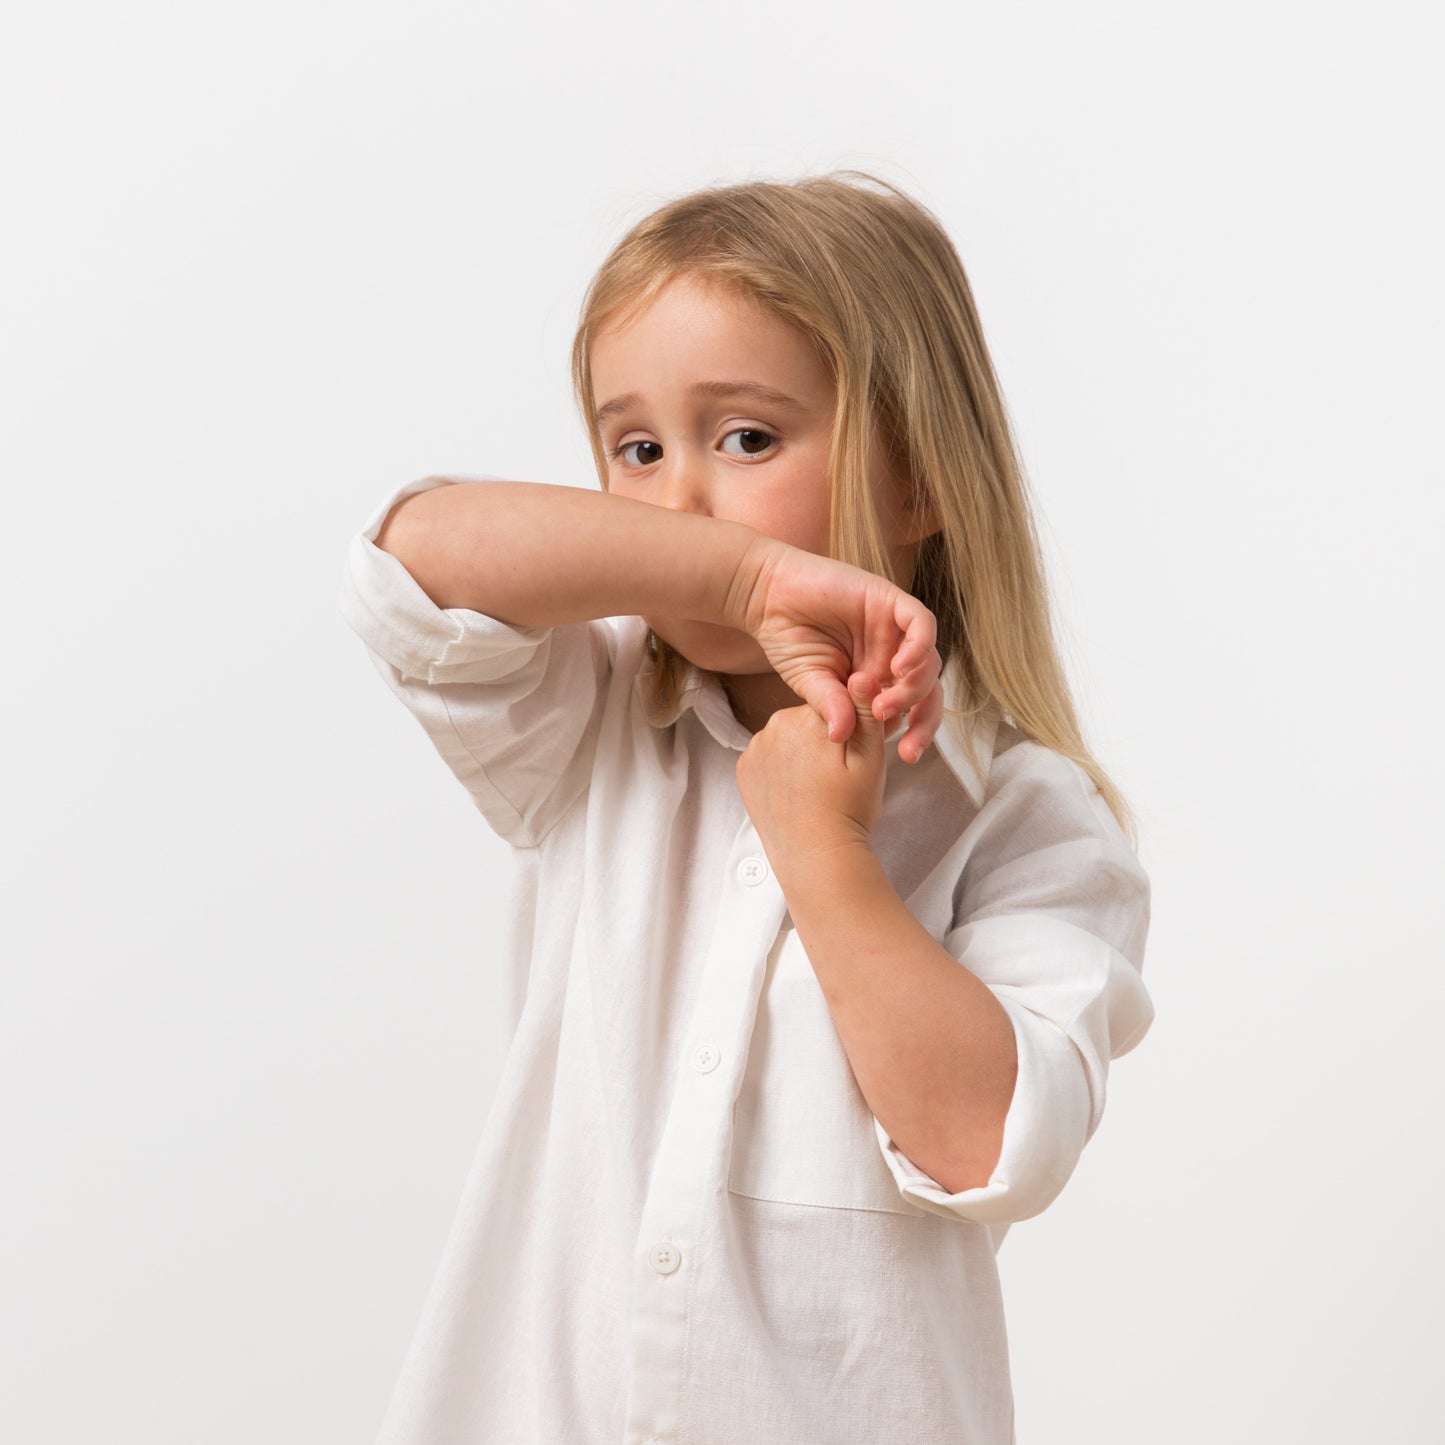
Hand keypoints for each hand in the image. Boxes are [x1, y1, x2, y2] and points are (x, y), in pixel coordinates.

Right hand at [729, 537, 944, 761]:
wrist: (767, 596)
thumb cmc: (789, 639)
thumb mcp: (810, 683)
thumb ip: (830, 706)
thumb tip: (839, 737)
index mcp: (878, 678)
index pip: (912, 708)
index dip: (916, 732)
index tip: (904, 756)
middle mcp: (892, 654)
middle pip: (930, 689)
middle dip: (926, 721)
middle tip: (908, 748)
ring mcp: (893, 628)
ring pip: (929, 661)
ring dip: (912, 690)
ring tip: (881, 706)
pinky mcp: (888, 600)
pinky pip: (922, 623)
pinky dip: (919, 648)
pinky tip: (898, 668)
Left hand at [736, 673, 901, 859]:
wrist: (816, 854)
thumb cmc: (849, 807)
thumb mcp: (871, 755)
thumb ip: (866, 710)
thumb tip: (860, 674)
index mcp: (809, 715)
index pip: (834, 705)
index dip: (849, 728)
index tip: (852, 756)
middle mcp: (775, 723)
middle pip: (807, 719)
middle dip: (823, 738)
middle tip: (837, 774)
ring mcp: (755, 747)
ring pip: (787, 737)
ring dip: (800, 752)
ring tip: (816, 785)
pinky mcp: (744, 769)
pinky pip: (767, 756)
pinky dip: (780, 768)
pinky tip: (796, 790)